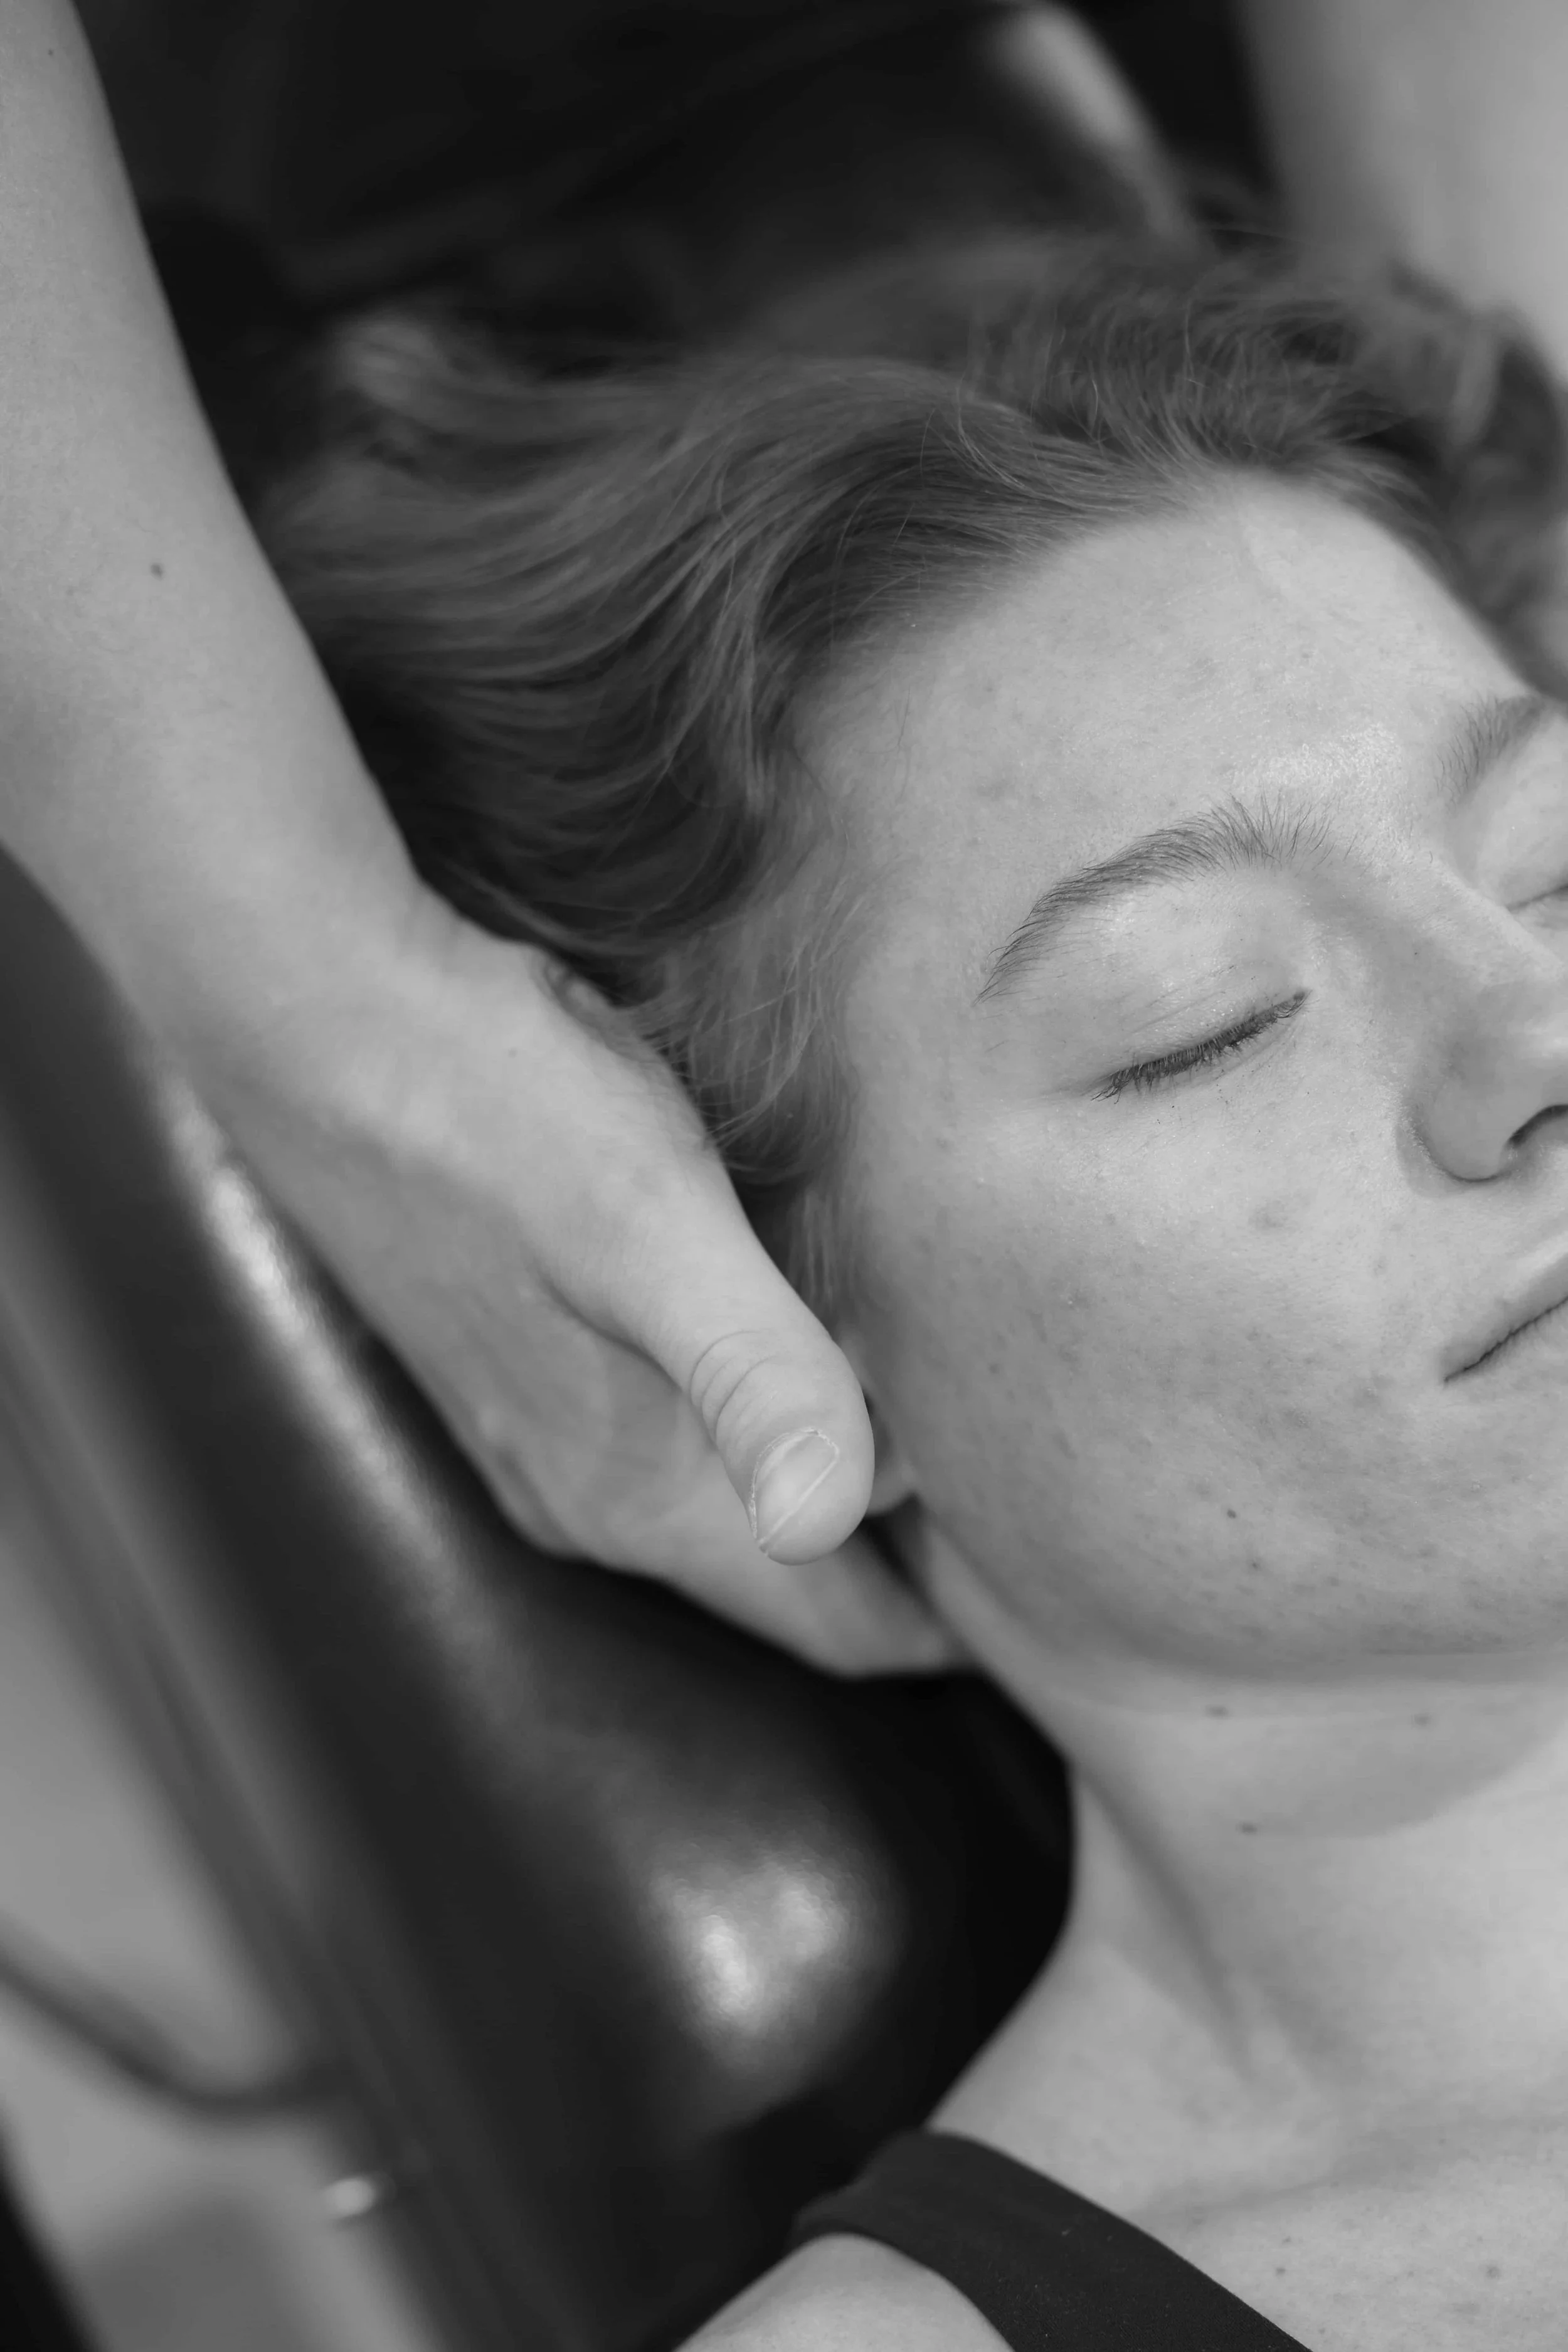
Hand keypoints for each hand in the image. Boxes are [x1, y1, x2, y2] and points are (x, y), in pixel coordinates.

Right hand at [205, 884, 960, 1675]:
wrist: (313, 1017)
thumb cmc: (493, 1108)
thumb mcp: (644, 1224)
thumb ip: (748, 1370)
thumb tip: (833, 1517)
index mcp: (635, 1487)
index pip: (831, 1624)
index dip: (952, 1622)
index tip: (1061, 1576)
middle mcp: (585, 1489)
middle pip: (790, 1580)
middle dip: (908, 1558)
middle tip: (1036, 1485)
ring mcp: (540, 1430)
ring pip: (730, 1508)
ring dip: (831, 1481)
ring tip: (943, 1412)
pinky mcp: (518, 1360)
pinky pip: (673, 1440)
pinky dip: (758, 1419)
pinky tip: (802, 1334)